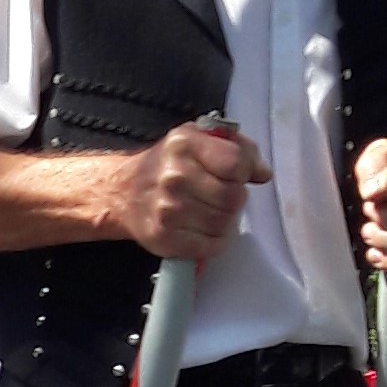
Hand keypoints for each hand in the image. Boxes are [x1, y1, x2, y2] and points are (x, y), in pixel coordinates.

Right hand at [115, 122, 266, 258]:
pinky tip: (204, 231)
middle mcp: (173, 175)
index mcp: (184, 145)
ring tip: (210, 212)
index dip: (243, 172)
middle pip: (234, 197)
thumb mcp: (197, 140)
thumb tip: (263, 173)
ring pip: (225, 224)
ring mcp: (167, 209)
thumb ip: (236, 148)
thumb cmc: (166, 165)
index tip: (234, 175)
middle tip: (220, 196)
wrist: (123, 193)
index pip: (236, 163)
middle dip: (234, 199)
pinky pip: (211, 246)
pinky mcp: (164, 238)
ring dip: (225, 221)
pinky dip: (215, 242)